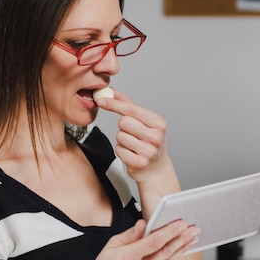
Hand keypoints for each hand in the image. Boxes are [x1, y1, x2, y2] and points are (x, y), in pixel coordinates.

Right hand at [81, 219, 198, 259]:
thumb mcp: (112, 245)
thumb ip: (130, 234)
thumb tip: (144, 223)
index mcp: (126, 259)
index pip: (153, 243)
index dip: (169, 232)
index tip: (181, 223)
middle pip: (165, 252)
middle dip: (182, 238)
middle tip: (194, 228)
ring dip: (182, 248)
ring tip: (192, 238)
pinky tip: (179, 250)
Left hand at [96, 89, 179, 212]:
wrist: (156, 169)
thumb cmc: (148, 142)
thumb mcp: (144, 122)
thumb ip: (128, 105)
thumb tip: (112, 90)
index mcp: (158, 123)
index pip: (132, 109)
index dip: (114, 104)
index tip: (101, 99)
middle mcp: (156, 136)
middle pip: (124, 122)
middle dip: (123, 127)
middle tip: (132, 133)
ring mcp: (149, 151)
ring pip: (120, 137)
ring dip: (122, 140)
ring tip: (133, 145)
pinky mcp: (140, 163)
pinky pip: (119, 150)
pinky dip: (122, 151)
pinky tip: (131, 154)